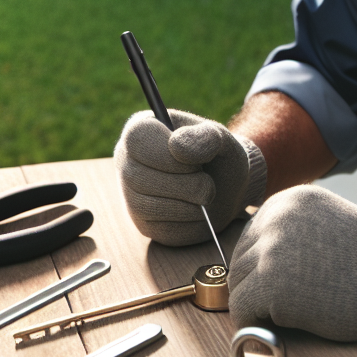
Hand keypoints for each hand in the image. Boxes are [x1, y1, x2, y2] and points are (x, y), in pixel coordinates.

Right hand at [114, 110, 266, 245]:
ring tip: (206, 195)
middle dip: (184, 183)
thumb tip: (177, 145)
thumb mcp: (219, 138)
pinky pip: (158, 228)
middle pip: (139, 176)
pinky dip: (187, 222)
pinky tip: (199, 211)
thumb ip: (203, 136)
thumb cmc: (218, 156)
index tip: (196, 162)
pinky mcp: (143, 223)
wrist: (229, 188)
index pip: (137, 138)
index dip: (167, 153)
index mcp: (142, 129)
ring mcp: (131, 193)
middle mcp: (128, 161)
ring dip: (187, 204)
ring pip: (146, 205)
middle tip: (209, 183)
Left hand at [229, 185, 356, 346]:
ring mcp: (271, 251)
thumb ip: (294, 228)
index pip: (251, 234)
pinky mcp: (270, 285)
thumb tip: (260, 252)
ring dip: (256, 301)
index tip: (282, 279)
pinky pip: (241, 308)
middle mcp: (275, 219)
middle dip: (255, 282)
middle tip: (281, 301)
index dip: (263, 262)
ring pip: (238, 283)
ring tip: (286, 311)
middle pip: (240, 258)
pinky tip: (279, 323)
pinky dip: (254, 320)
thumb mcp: (328, 220)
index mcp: (288, 200)